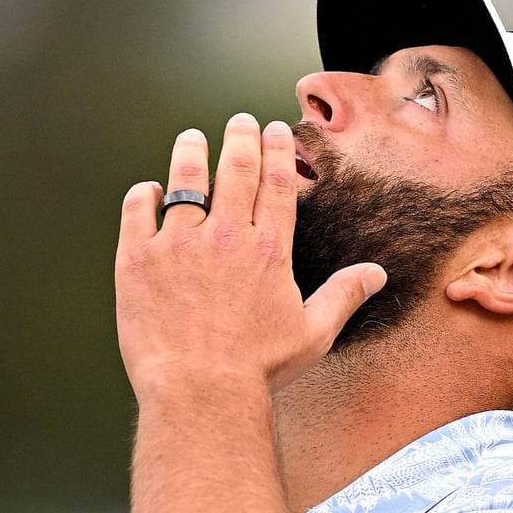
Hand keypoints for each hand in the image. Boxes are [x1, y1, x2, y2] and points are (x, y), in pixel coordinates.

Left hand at [114, 113, 385, 396]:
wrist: (200, 391)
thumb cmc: (257, 369)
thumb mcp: (312, 333)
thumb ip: (343, 295)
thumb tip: (376, 275)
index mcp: (268, 248)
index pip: (276, 182)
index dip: (277, 149)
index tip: (275, 130)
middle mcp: (225, 236)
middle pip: (235, 168)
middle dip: (239, 137)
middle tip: (239, 121)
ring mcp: (178, 244)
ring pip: (184, 179)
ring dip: (190, 152)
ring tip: (191, 138)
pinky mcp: (137, 259)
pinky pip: (137, 210)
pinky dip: (143, 194)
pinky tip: (148, 189)